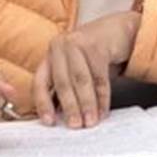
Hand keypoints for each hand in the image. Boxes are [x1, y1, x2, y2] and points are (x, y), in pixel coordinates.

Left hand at [32, 10, 141, 128]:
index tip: (49, 122)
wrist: (117, 30)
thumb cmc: (93, 53)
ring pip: (81, 80)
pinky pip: (99, 76)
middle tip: (76, 126)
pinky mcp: (97, 44)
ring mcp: (78, 42)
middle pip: (62, 82)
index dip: (43, 103)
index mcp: (50, 55)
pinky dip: (102, 97)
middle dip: (70, 107)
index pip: (40, 82)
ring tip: (91, 121)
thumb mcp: (74, 67)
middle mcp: (60, 46)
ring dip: (87, 104)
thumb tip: (60, 117)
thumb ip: (66, 87)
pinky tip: (103, 110)